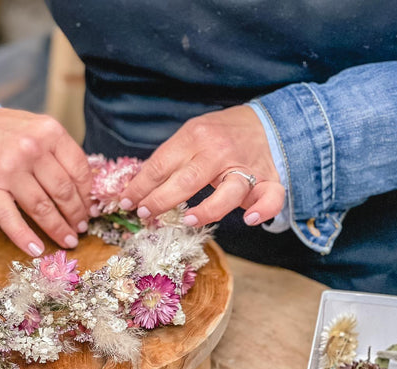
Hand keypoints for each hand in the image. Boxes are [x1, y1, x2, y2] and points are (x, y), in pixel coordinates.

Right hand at [0, 108, 92, 256]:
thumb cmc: (0, 131)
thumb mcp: (35, 128)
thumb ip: (57, 152)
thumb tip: (84, 188)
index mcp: (48, 131)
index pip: (79, 170)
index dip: (87, 195)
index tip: (90, 209)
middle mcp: (30, 149)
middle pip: (63, 192)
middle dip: (76, 216)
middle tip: (81, 229)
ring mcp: (8, 170)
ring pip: (43, 208)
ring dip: (59, 229)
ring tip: (67, 240)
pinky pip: (11, 220)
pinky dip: (25, 238)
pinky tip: (37, 250)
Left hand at [119, 105, 284, 226]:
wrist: (269, 121)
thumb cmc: (221, 134)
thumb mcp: (192, 135)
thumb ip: (170, 158)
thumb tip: (140, 186)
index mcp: (195, 137)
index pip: (161, 164)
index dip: (140, 186)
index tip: (126, 202)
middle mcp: (219, 152)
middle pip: (187, 180)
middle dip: (161, 200)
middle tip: (145, 214)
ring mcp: (245, 167)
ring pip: (228, 191)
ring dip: (207, 209)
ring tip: (187, 220)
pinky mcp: (268, 180)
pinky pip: (270, 197)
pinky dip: (262, 209)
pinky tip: (249, 219)